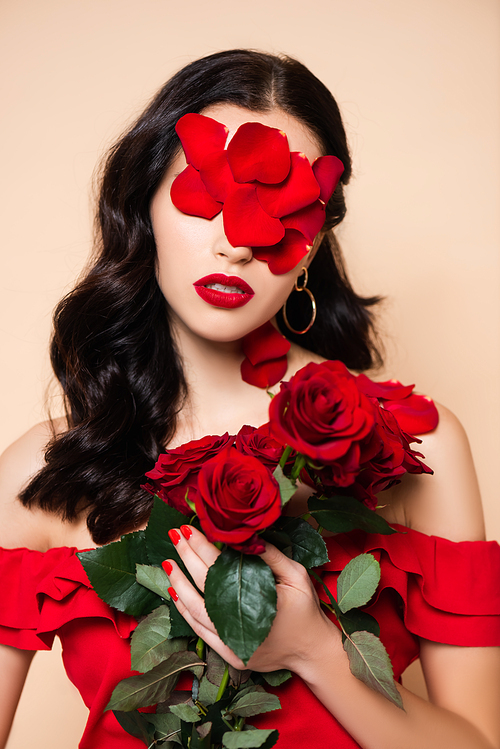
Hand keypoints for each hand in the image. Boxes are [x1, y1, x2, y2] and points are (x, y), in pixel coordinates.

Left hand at [163, 525, 341, 676]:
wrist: (312, 651)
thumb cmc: (305, 609)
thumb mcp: (297, 575)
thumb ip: (272, 556)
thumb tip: (247, 536)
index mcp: (258, 599)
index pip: (222, 567)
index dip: (203, 547)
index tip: (188, 529)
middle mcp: (241, 622)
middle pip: (205, 585)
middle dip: (186, 557)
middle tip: (174, 535)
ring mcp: (232, 642)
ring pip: (196, 611)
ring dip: (179, 584)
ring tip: (167, 563)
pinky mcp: (228, 654)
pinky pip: (199, 631)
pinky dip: (185, 611)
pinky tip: (175, 594)